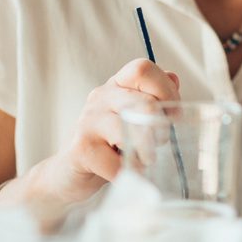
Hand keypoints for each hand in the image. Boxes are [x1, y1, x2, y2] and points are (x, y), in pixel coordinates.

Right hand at [26, 59, 179, 208]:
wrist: (68, 171)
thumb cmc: (108, 144)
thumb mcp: (132, 116)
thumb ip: (154, 97)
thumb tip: (173, 78)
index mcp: (116, 85)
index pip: (143, 69)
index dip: (166, 91)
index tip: (173, 116)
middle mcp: (100, 97)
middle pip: (144, 103)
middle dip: (161, 129)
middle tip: (159, 143)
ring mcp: (88, 121)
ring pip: (131, 131)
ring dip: (146, 152)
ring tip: (145, 160)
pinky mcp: (81, 149)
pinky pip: (117, 163)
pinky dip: (130, 172)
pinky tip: (126, 172)